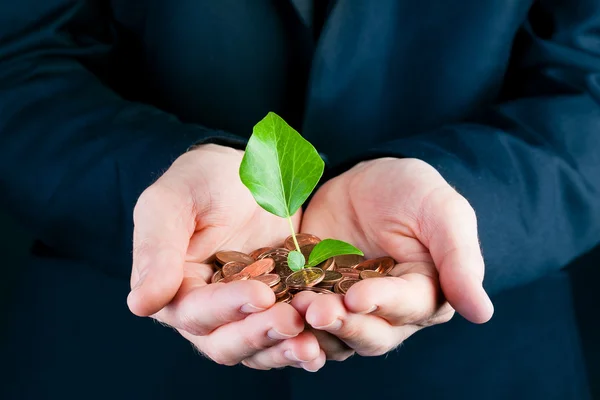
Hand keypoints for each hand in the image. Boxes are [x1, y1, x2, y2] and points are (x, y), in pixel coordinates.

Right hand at [127, 144, 324, 370]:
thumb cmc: (202, 178)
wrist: (249, 167)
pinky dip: (306, 340)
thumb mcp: (172, 202)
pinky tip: (326, 340)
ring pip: (259, 347)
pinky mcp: (279, 305)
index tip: (259, 293)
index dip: (226, 308)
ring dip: (284, 348)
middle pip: (226, 342)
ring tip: (313, 344)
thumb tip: (140, 305)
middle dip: (259, 335)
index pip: (194, 313)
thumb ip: (157, 251)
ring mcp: (246, 312)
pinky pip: (289, 334)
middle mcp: (209, 310)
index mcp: (176, 288)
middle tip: (292, 321)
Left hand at [295, 157, 493, 358]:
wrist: (368, 180)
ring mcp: (350, 307)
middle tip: (316, 310)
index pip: (408, 307)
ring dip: (315, 331)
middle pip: (371, 333)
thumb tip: (482, 313)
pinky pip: (306, 320)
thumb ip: (460, 258)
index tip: (358, 295)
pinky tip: (272, 312)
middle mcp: (389, 311)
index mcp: (425, 292)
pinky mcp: (318, 297)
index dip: (383, 304)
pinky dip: (291, 320)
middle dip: (344, 324)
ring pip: (336, 336)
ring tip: (292, 313)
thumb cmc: (412, 191)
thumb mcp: (441, 212)